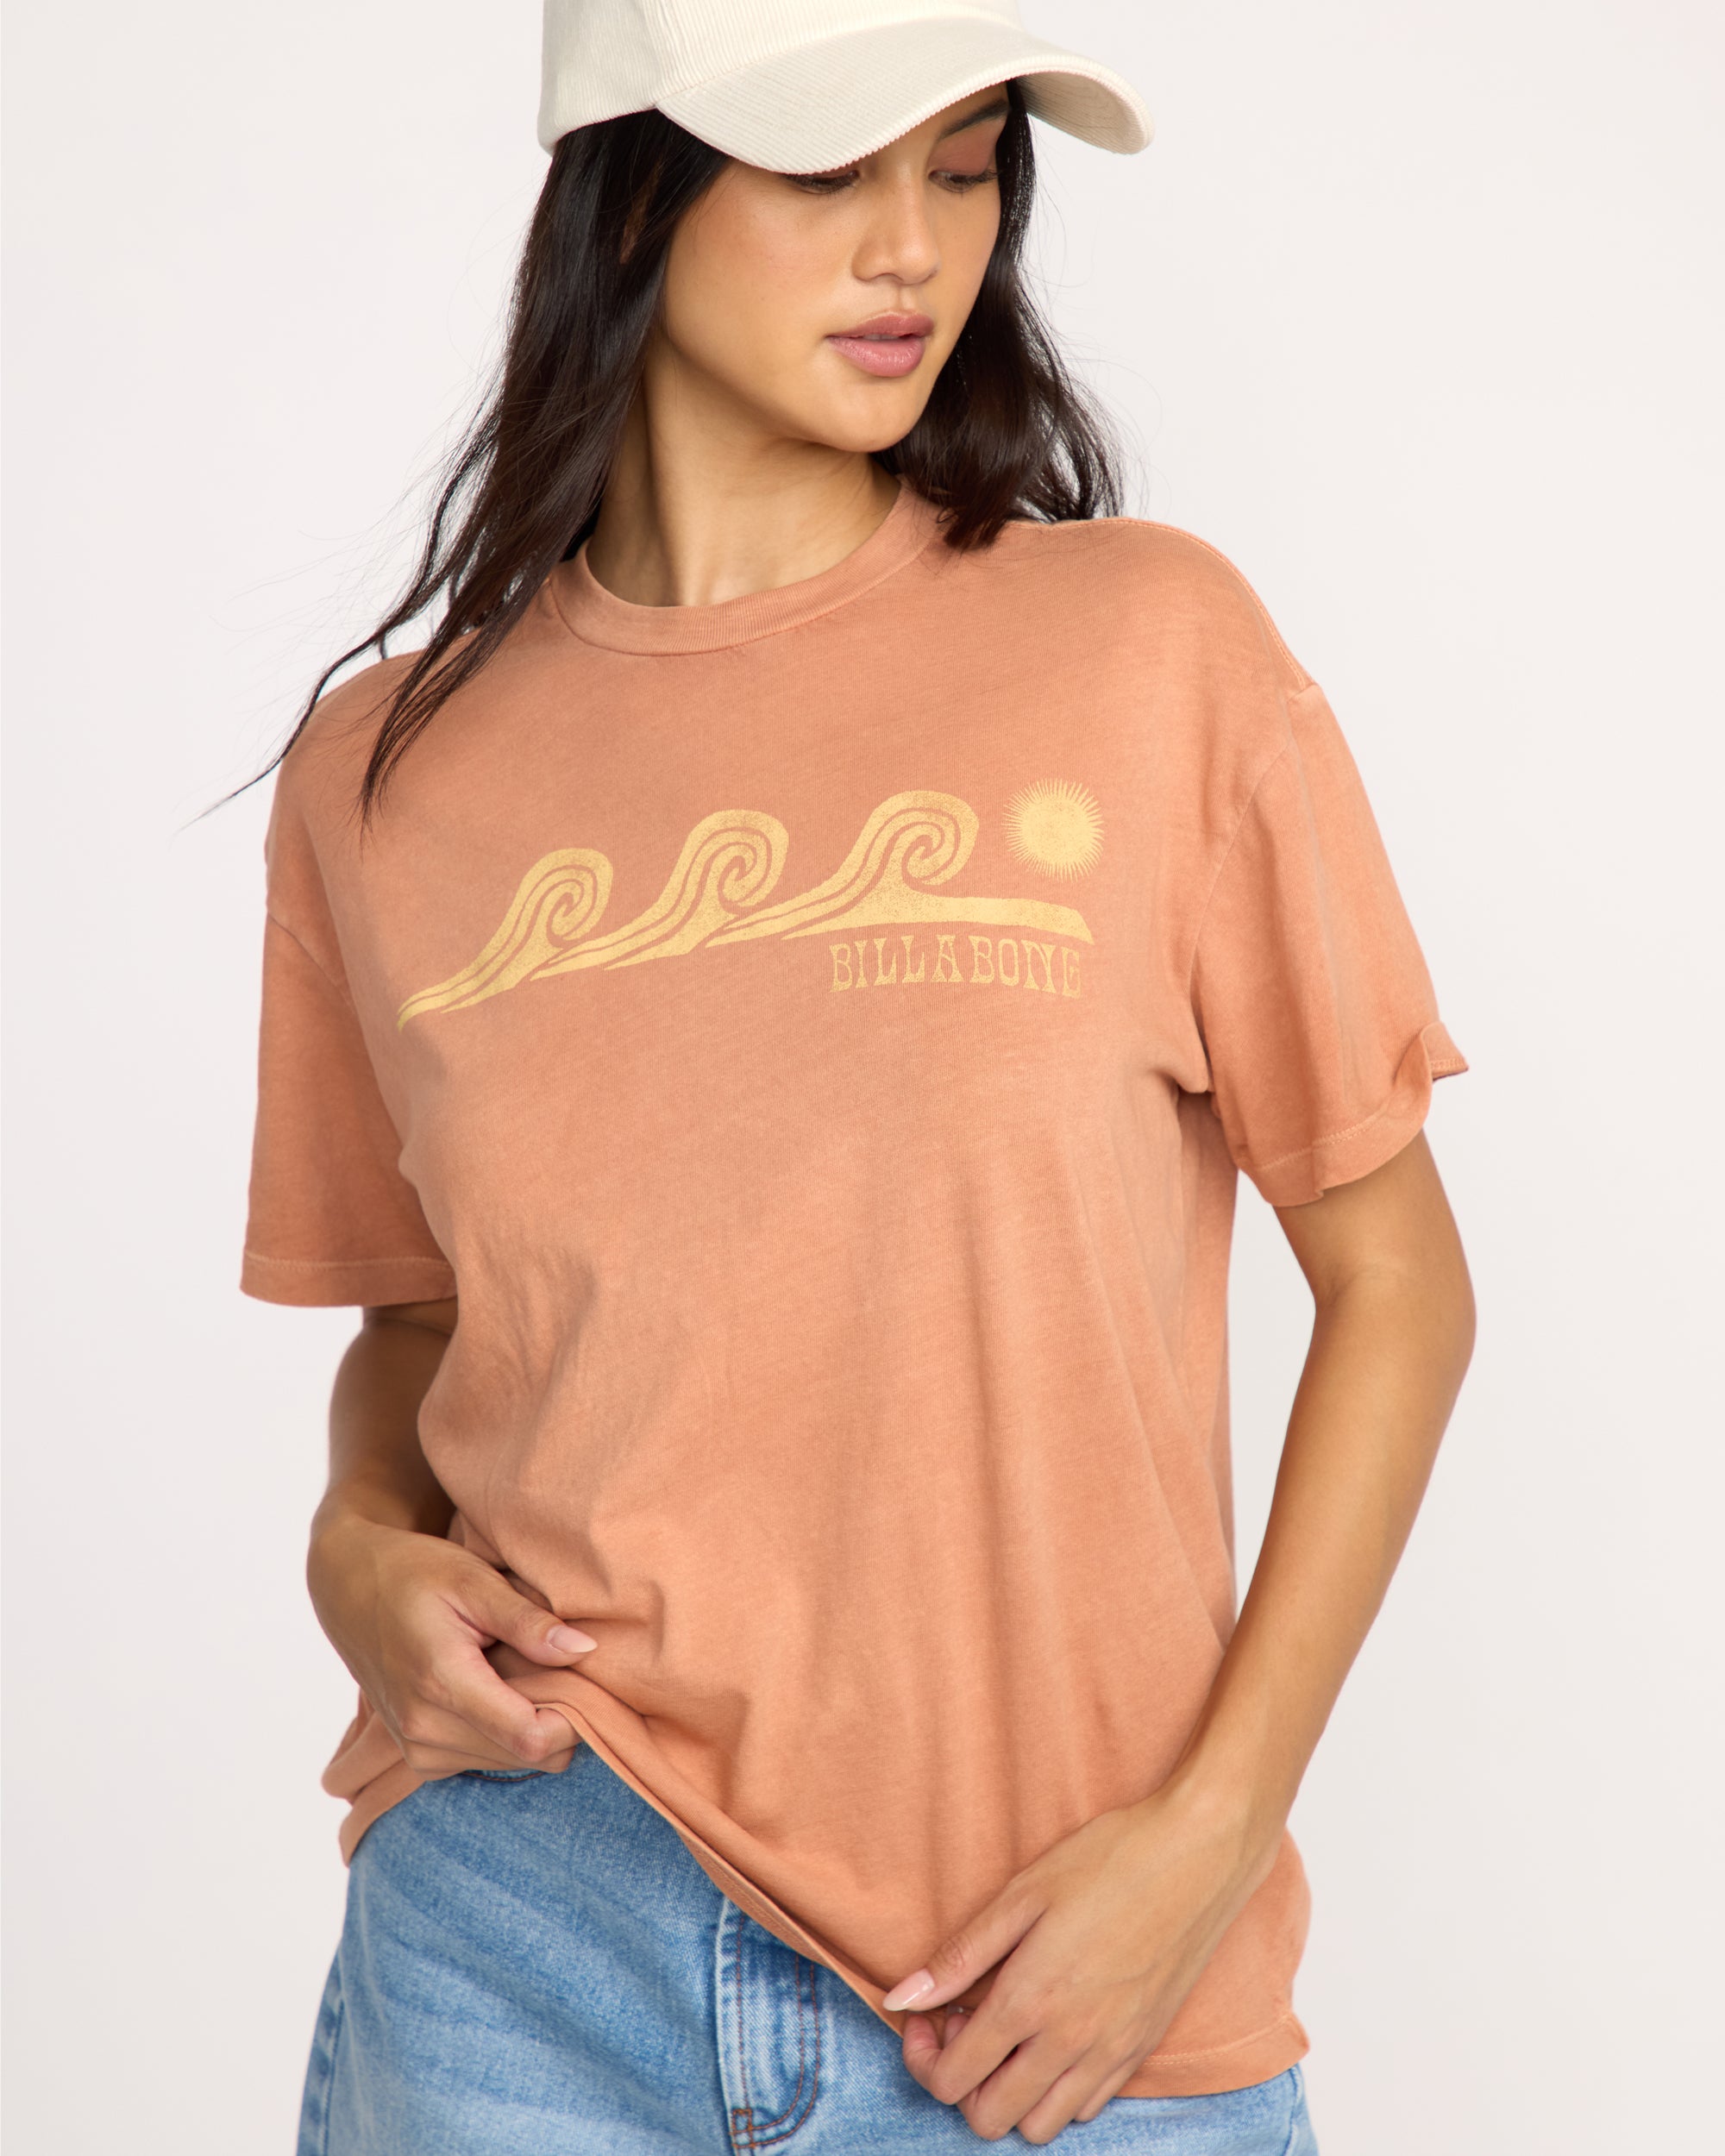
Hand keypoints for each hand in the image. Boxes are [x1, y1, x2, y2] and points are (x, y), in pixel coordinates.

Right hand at [306, 1509, 595, 1776]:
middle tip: (557, 1668)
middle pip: (526, 1757)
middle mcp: (424, 1728)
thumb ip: (529, 1622)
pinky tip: (498, 1689)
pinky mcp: (415, 1753)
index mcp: (442, 1683)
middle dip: (556, 1720)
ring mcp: (416, 1746)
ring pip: (508, 1763)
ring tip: (522, 1672)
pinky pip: (481, 1760)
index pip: (530, 1738)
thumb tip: (584, 1650)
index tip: (584, 1680)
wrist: (348, 1585)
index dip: (572, 1719)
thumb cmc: (413, 1571)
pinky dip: (502, 1733)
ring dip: (529, 1726)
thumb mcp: (474, 1580)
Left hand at [885, 1778, 1279, 2143]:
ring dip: (1010, 2092)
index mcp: (1031, 2001)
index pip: (953, 2080)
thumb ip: (960, 1956)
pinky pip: (1087, 2108)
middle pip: (991, 2119)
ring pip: (1041, 2125)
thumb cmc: (1110, 1860)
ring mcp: (1113, 2052)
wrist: (1199, 1854)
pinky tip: (1053, 2033)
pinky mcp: (1142, 2048)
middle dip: (962, 2083)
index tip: (927, 2016)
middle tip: (965, 2022)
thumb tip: (902, 1999)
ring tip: (1010, 2030)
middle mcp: (1071, 2042)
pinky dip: (1057, 2090)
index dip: (923, 2056)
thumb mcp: (1023, 1893)